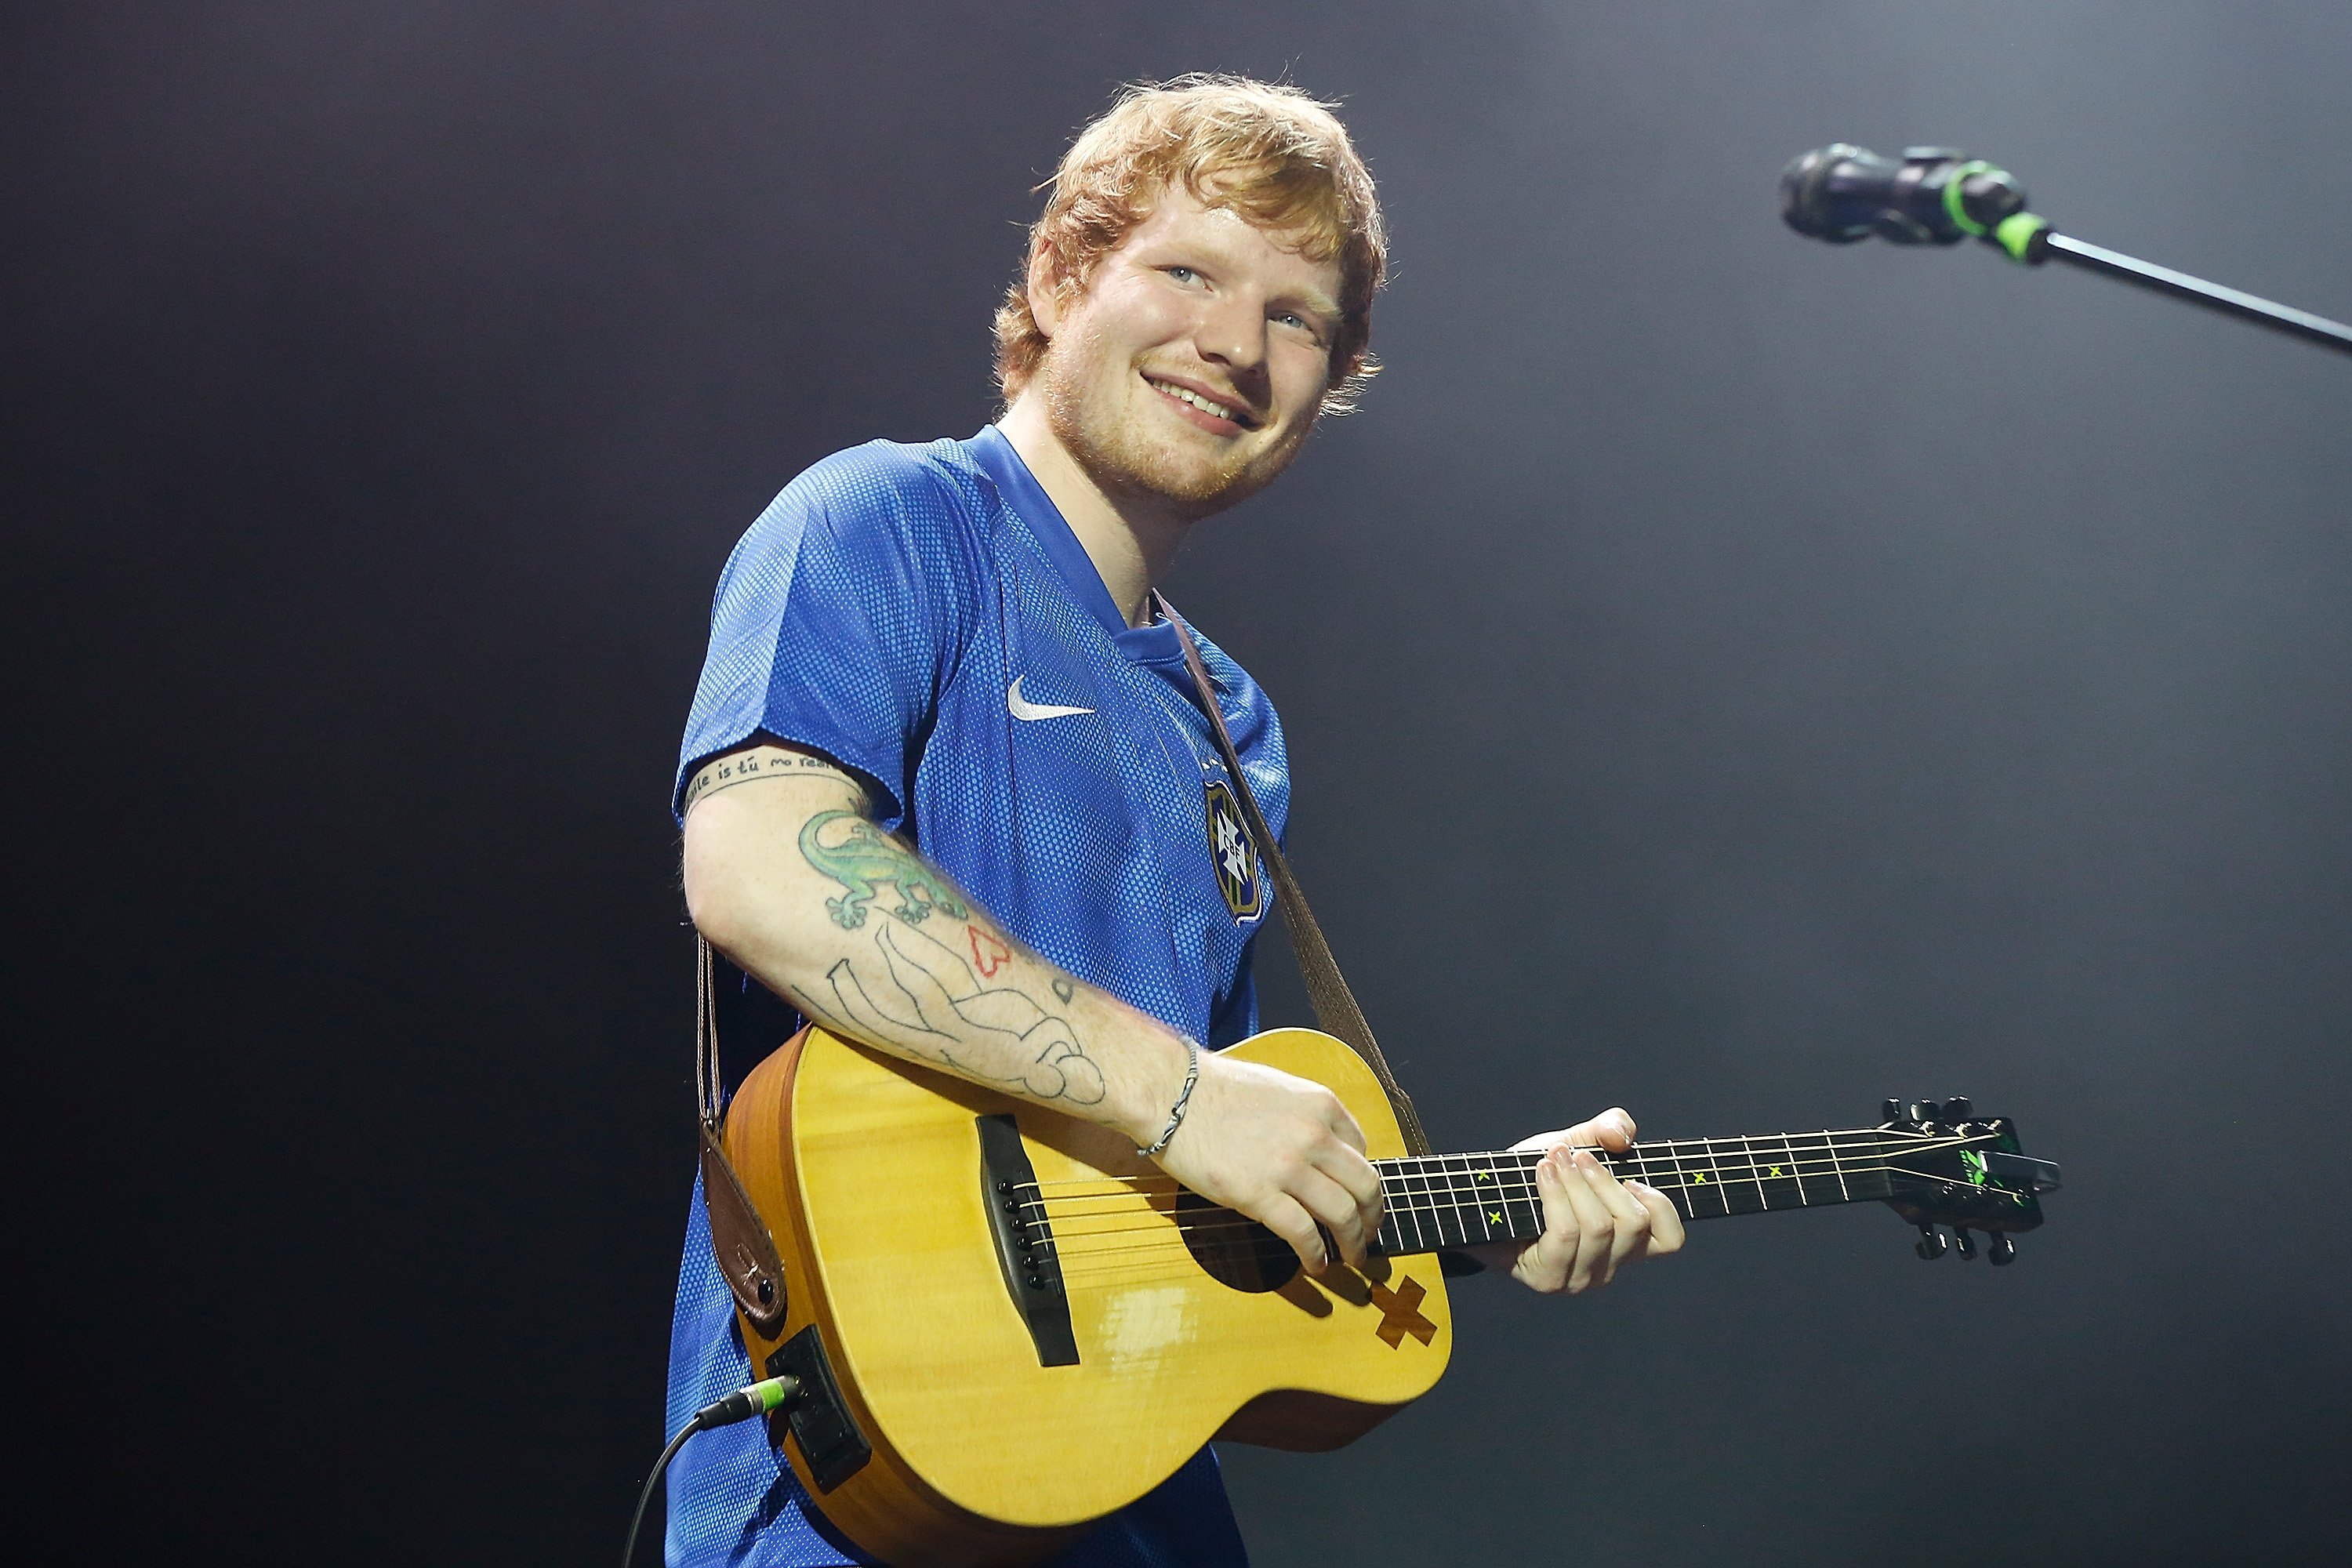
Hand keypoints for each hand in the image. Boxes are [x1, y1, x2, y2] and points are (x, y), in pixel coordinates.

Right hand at [1147, 1049, 1383, 1275]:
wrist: (1172, 1092)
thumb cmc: (1213, 1087)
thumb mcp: (1277, 1088)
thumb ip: (1303, 1116)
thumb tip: (1313, 1150)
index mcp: (1321, 1105)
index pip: (1362, 1150)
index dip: (1362, 1179)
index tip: (1357, 1195)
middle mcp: (1314, 1135)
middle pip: (1365, 1186)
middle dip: (1373, 1216)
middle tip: (1369, 1234)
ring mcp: (1289, 1167)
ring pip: (1343, 1215)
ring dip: (1354, 1242)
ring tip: (1352, 1257)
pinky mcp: (1259, 1195)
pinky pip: (1303, 1233)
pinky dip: (1316, 1254)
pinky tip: (1316, 1263)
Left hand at [1475, 1107, 1685, 1293]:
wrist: (1481, 1200)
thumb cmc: (1533, 1177)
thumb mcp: (1575, 1144)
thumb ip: (1606, 1129)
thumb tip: (1621, 1135)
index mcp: (1626, 1241)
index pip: (1670, 1239)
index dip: (1660, 1204)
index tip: (1630, 1176)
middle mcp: (1609, 1265)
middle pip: (1633, 1223)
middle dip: (1603, 1179)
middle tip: (1575, 1155)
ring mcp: (1579, 1277)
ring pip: (1598, 1227)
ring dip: (1574, 1183)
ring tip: (1553, 1160)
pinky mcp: (1548, 1279)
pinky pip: (1565, 1234)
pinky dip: (1555, 1195)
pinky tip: (1541, 1174)